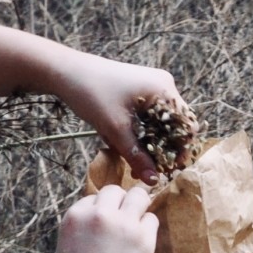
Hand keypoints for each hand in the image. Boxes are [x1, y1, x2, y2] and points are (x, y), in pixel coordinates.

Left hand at [46, 53, 184, 183]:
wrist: (65, 72)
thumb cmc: (92, 93)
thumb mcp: (116, 129)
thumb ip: (137, 157)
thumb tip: (154, 181)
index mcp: (164, 89)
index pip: (187, 126)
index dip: (181, 151)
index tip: (166, 170)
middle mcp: (163, 86)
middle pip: (174, 126)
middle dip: (160, 149)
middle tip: (144, 169)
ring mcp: (151, 86)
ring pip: (159, 123)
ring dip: (147, 142)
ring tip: (130, 157)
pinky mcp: (138, 90)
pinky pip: (147, 116)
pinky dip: (138, 131)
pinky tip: (122, 141)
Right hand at [48, 183, 157, 252]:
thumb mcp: (68, 243)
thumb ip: (84, 224)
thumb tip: (101, 212)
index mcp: (76, 215)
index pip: (93, 198)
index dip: (101, 210)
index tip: (104, 225)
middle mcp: (99, 214)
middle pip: (115, 190)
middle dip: (120, 202)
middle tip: (123, 220)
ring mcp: (123, 224)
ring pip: (139, 196)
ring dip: (139, 206)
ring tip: (137, 223)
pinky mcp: (143, 238)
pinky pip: (152, 219)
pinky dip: (148, 227)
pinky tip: (141, 242)